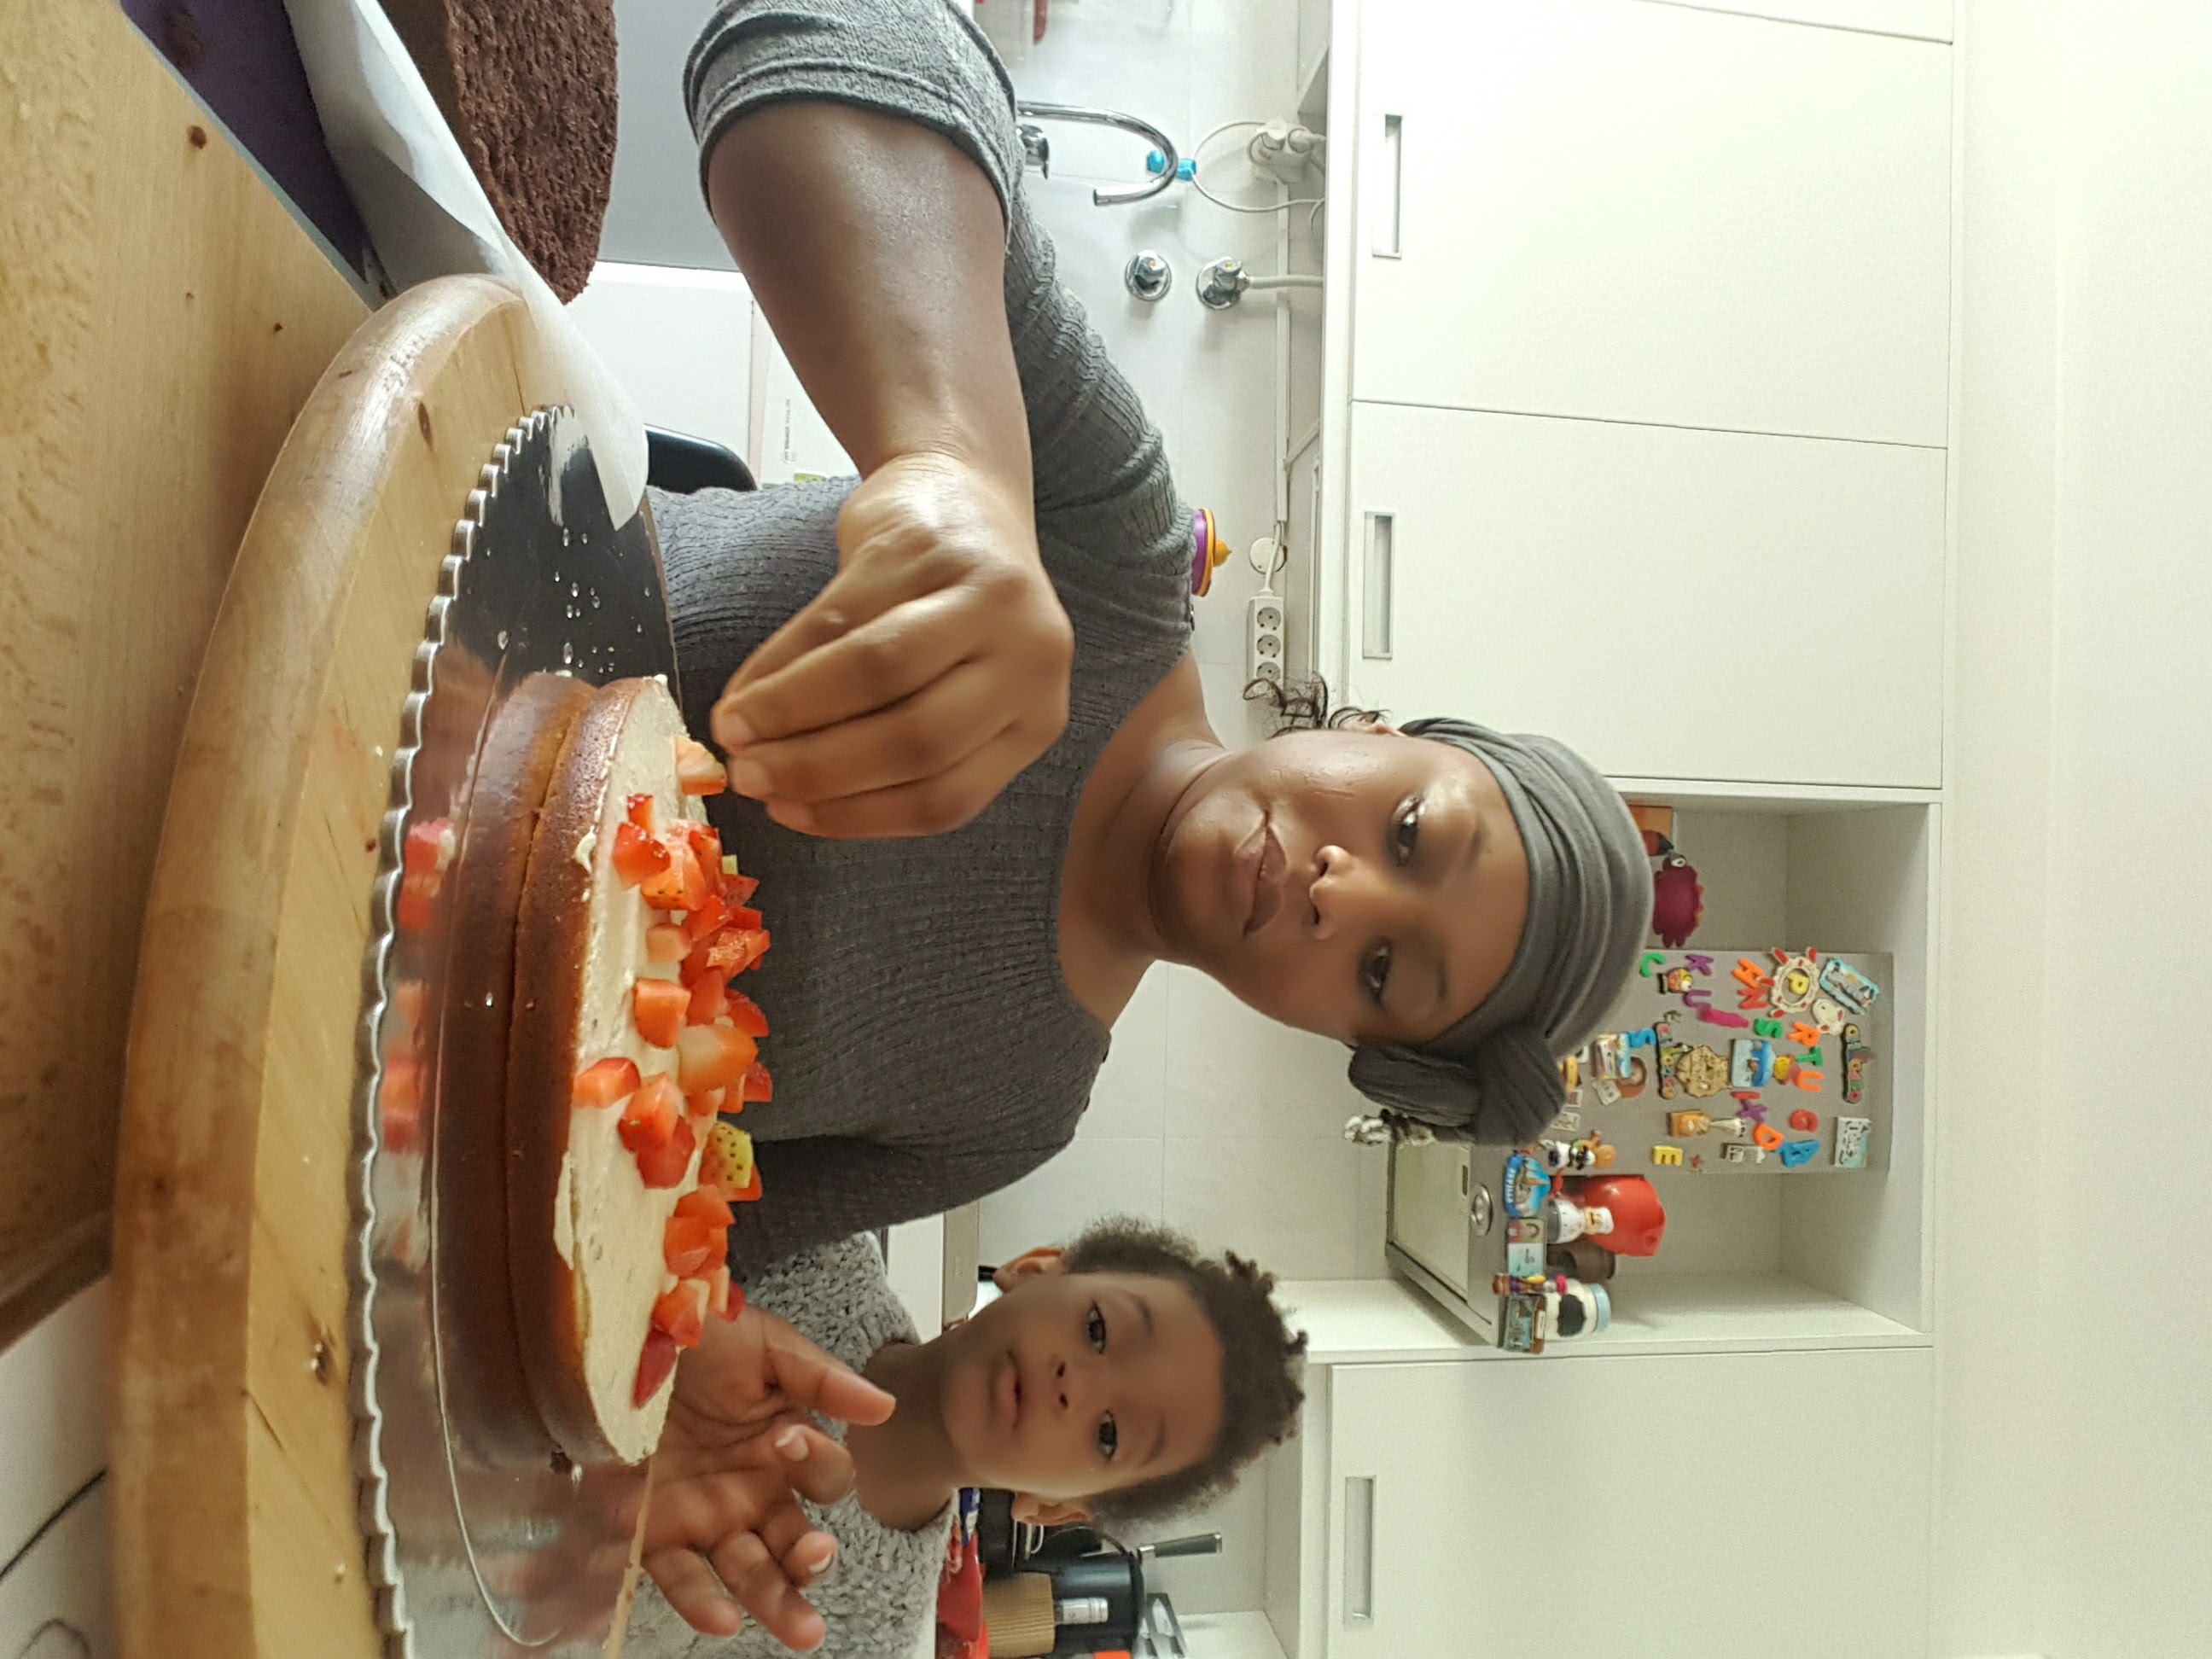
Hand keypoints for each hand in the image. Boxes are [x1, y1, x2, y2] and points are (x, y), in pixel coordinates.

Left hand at [641, 1306, 895, 1647]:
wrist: (618, 1332)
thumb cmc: (695, 1332)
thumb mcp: (762, 1344)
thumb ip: (821, 1379)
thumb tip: (883, 1407)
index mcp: (786, 1444)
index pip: (826, 1476)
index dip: (816, 1463)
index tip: (786, 1441)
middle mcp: (754, 1489)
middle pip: (798, 1542)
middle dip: (812, 1563)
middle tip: (815, 1560)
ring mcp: (707, 1515)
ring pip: (751, 1572)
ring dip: (776, 1601)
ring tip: (800, 1629)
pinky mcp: (655, 1531)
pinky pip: (681, 1575)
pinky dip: (701, 1601)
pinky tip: (721, 1619)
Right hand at [712, 450, 1073, 838]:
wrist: (964, 491)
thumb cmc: (954, 614)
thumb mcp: (951, 691)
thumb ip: (894, 744)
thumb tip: (782, 795)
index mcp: (1037, 717)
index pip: (947, 796)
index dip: (856, 816)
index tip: (786, 816)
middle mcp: (1028, 660)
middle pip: (914, 740)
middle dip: (816, 769)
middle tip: (748, 777)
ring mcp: (980, 597)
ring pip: (876, 676)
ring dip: (789, 712)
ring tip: (734, 732)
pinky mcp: (922, 548)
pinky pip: (839, 617)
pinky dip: (780, 662)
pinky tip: (746, 688)